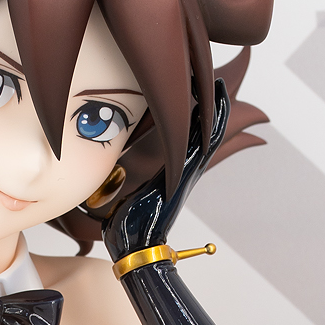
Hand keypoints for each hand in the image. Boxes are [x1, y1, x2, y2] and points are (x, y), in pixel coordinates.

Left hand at [101, 78, 229, 259]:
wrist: (135, 245)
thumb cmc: (126, 226)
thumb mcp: (123, 195)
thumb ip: (120, 184)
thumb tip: (106, 182)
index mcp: (168, 171)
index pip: (183, 136)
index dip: (190, 115)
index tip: (193, 91)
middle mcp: (181, 169)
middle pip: (199, 132)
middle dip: (207, 106)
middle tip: (214, 80)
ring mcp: (185, 171)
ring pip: (204, 135)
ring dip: (213, 110)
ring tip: (218, 85)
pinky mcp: (184, 173)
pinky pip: (201, 144)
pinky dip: (211, 125)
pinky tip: (215, 107)